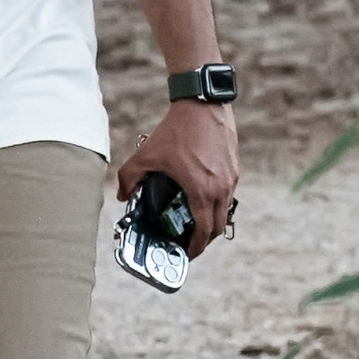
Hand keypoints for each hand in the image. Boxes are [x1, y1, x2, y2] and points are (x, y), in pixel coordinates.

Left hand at [117, 102, 238, 256]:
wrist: (202, 105)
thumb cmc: (177, 130)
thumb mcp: (146, 154)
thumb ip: (129, 177)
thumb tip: (122, 196)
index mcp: (201, 191)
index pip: (203, 231)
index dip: (195, 248)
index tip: (187, 254)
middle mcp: (221, 189)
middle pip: (218, 227)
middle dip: (204, 240)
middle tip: (190, 242)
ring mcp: (232, 179)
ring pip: (226, 211)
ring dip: (212, 221)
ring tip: (195, 222)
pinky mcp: (235, 168)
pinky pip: (229, 194)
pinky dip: (218, 203)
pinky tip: (203, 196)